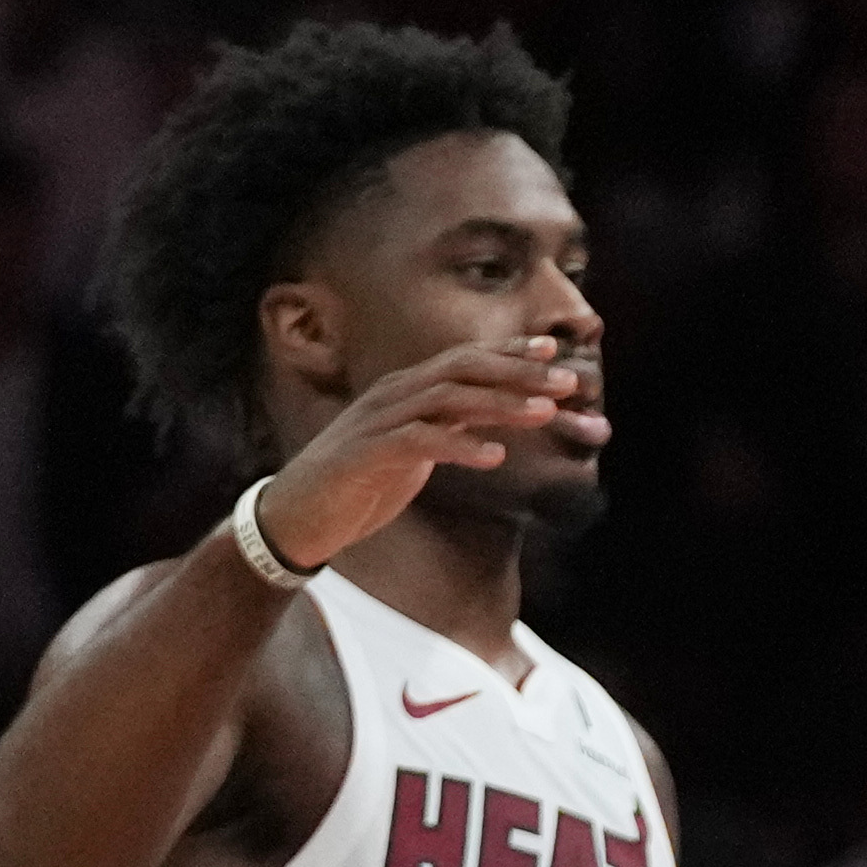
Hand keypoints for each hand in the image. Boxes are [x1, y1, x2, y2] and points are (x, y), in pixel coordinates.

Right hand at [254, 330, 597, 578]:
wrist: (298, 517)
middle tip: (567, 380)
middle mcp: (393, 395)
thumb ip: (450, 429)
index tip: (554, 349)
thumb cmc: (361, 483)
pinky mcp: (366, 454)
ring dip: (499, 403)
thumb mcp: (415, 450)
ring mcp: (377, 421)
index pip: (463, 359)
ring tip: (543, 412)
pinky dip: (459, 445)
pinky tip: (494, 456)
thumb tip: (496, 422)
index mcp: (406, 390)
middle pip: (462, 368)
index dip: (509, 351)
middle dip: (517, 371)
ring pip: (446, 398)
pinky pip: (419, 441)